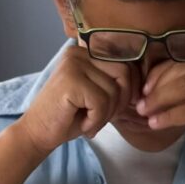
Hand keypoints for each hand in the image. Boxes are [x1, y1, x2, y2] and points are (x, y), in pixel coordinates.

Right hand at [15, 45, 138, 157]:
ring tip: (90, 122)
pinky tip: (84, 125)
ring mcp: (73, 64)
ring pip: (114, 90)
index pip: (126, 62)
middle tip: (103, 118)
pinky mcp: (70, 81)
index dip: (129, 89)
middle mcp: (79, 52)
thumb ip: (116, 82)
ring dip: (106, 114)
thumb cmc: (69, 116)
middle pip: (124, 73)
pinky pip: (101, 102)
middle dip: (120, 102)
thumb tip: (147, 84)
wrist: (37, 133)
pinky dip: (97, 120)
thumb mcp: (97, 93)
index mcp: (86, 51)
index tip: (115, 108)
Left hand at [137, 59, 184, 174]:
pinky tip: (155, 124)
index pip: (183, 63)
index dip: (159, 74)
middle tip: (139, 104)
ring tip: (143, 113)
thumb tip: (151, 89)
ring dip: (159, 101)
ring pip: (183, 88)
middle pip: (181, 74)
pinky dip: (169, 116)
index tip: (143, 89)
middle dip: (156, 89)